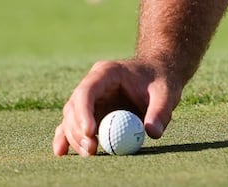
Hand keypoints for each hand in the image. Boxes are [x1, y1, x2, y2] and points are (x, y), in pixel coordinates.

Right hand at [52, 58, 177, 156]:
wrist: (158, 75)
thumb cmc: (161, 81)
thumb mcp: (166, 92)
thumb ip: (160, 111)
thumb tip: (152, 133)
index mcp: (107, 72)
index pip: (87, 90)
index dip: (84, 112)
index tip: (91, 133)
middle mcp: (93, 84)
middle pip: (74, 106)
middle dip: (78, 130)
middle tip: (91, 150)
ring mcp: (89, 99)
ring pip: (71, 118)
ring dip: (75, 137)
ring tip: (90, 154)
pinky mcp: (91, 113)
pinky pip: (74, 126)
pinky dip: (68, 138)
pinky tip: (61, 152)